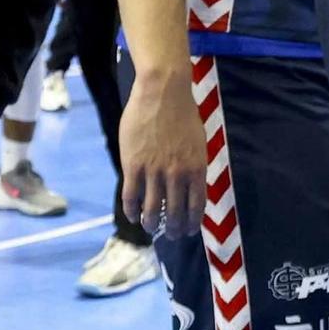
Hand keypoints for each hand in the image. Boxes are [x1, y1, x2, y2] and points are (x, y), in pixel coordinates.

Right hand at [119, 68, 207, 239]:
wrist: (163, 93)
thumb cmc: (182, 115)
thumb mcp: (198, 142)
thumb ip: (194, 165)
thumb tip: (191, 187)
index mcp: (197, 167)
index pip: (196, 205)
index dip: (192, 222)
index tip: (189, 231)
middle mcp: (177, 173)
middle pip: (174, 212)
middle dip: (173, 228)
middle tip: (171, 236)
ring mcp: (154, 171)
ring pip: (151, 209)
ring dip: (151, 223)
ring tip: (150, 228)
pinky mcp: (133, 166)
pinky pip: (131, 197)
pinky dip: (132, 211)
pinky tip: (133, 216)